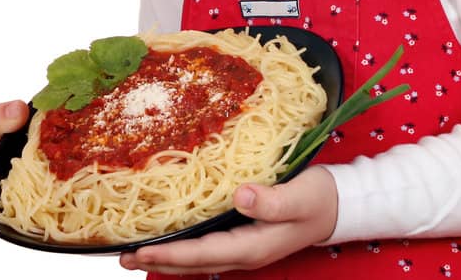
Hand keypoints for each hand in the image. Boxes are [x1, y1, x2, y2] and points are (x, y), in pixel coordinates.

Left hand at [117, 167, 337, 273]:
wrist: (339, 205)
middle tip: (121, 256)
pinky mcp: (242, 237)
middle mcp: (243, 253)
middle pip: (192, 264)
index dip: (170, 255)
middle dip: (156, 261)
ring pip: (197, 259)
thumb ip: (271, 200)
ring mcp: (242, 248)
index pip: (202, 255)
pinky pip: (205, 248)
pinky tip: (168, 239)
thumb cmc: (319, 198)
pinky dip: (182, 247)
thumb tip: (240, 196)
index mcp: (252, 247)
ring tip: (134, 253)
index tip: (140, 252)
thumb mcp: (300, 197)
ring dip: (166, 257)